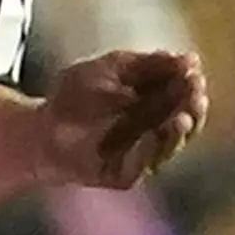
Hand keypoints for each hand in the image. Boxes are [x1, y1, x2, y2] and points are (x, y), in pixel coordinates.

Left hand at [40, 48, 208, 188]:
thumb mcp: (113, 68)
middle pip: (185, 123)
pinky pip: (141, 166)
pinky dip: (149, 150)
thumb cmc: (76, 94)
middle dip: (192, 108)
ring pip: (168, 146)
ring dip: (177, 131)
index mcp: (158, 107)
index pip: (184, 98)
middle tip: (195, 91)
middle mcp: (156, 134)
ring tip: (182, 117)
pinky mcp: (122, 176)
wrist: (40, 126)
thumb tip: (188, 58)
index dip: (191, 86)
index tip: (193, 71)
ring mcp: (140, 157)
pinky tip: (155, 133)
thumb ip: (148, 65)